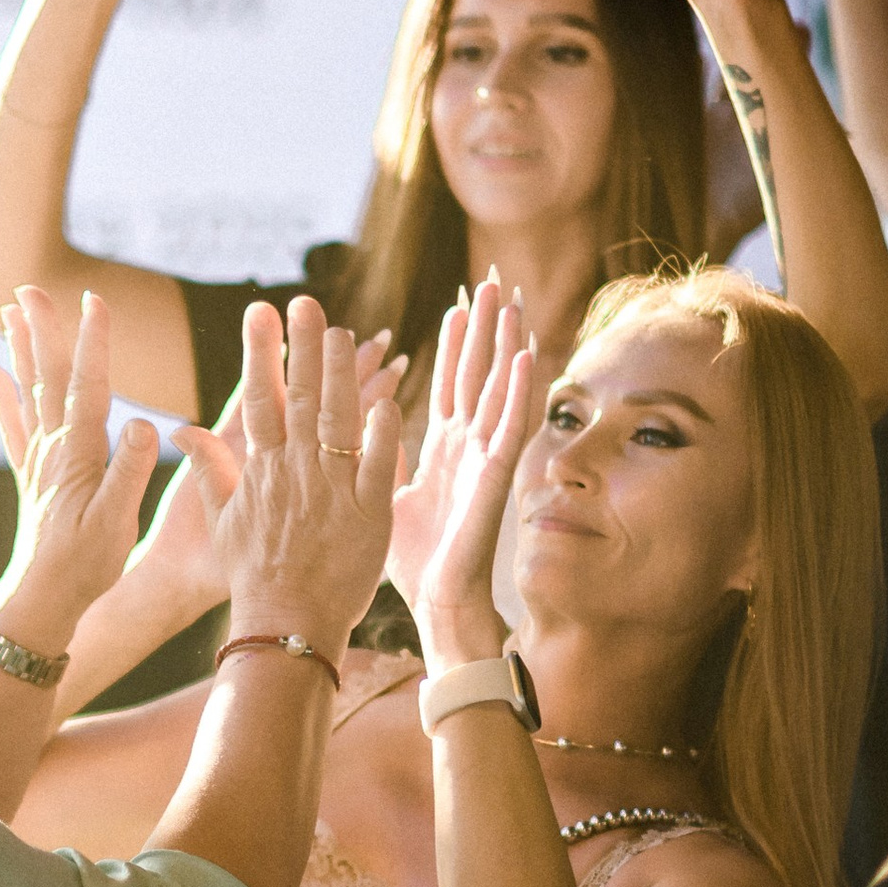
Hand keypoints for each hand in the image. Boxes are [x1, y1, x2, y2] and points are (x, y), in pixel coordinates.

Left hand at [0, 286, 158, 655]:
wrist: (41, 602)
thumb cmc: (85, 567)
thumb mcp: (117, 523)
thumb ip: (130, 472)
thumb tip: (144, 423)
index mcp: (79, 456)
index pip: (88, 387)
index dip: (92, 343)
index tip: (95, 301)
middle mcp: (53, 449)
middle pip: (46, 377)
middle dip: (42, 330)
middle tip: (30, 287)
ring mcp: (38, 460)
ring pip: (27, 392)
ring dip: (20, 349)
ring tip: (9, 310)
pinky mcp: (31, 476)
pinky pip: (12, 425)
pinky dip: (0, 395)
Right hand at [129, 329, 403, 626]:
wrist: (285, 623)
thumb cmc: (251, 575)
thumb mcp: (222, 520)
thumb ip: (211, 467)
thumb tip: (182, 428)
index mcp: (262, 470)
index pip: (260, 399)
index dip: (261, 353)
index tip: (261, 312)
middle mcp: (295, 472)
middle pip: (301, 398)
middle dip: (304, 347)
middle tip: (309, 303)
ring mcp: (332, 491)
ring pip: (340, 420)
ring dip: (345, 374)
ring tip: (351, 334)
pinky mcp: (368, 514)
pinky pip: (378, 465)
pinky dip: (382, 432)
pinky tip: (389, 398)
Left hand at [387, 276, 539, 661]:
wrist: (433, 604)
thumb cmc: (410, 560)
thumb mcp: (383, 497)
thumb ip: (378, 459)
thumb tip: (362, 430)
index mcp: (441, 449)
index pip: (448, 384)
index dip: (453, 346)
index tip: (455, 303)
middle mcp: (466, 448)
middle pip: (476, 375)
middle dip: (483, 330)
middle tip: (491, 282)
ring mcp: (483, 460)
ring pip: (497, 391)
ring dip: (505, 346)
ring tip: (512, 302)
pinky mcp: (493, 478)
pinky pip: (508, 427)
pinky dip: (518, 391)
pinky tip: (525, 355)